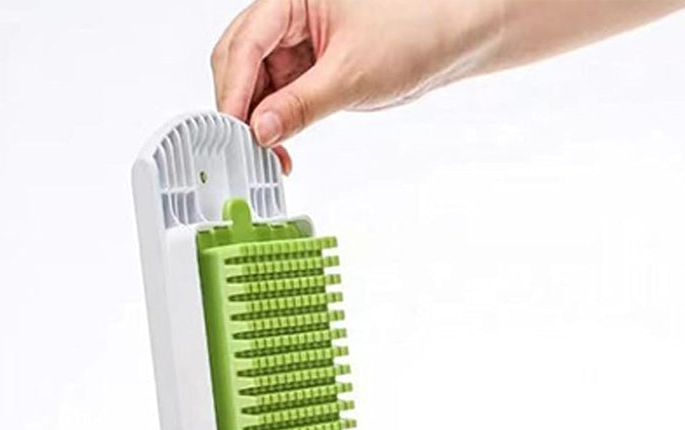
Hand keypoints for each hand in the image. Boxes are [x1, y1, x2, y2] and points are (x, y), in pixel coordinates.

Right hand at [211, 0, 501, 164]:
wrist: (451, 41)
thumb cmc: (413, 33)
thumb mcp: (350, 76)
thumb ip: (300, 104)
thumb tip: (261, 129)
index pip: (245, 43)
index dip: (234, 90)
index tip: (233, 130)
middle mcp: (289, 17)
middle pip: (241, 62)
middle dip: (240, 106)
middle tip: (245, 148)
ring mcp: (299, 44)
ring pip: (259, 84)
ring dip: (259, 121)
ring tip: (269, 156)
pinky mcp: (312, 68)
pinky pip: (282, 96)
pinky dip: (278, 122)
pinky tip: (282, 147)